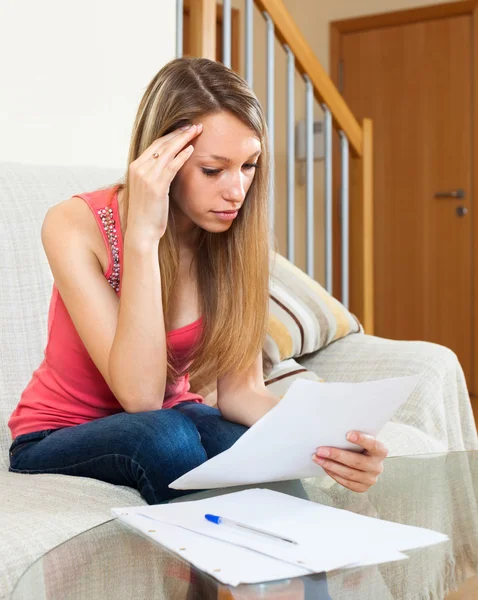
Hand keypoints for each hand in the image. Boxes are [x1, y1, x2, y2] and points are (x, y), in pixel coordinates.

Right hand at [127, 123, 202, 240]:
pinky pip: (171, 167)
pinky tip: (191, 149)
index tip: (183, 129)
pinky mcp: (156, 186)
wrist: (141, 231)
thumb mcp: (148, 191)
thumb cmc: (147, 214)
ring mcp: (146, 177)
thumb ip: (155, 177)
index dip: (170, 136)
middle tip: (194, 125)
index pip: (155, 145)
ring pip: (167, 152)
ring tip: (197, 131)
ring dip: (183, 139)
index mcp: (135, 168)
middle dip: (179, 133)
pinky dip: (181, 156)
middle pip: (161, 144)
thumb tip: (168, 169)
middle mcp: (139, 169)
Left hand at [312, 431, 387, 492]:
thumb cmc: (361, 448)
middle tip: (320, 450)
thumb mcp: (362, 440)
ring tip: (317, 458)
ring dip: (330, 465)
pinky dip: (333, 474)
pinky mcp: (362, 487)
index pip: (373, 444)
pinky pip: (346, 482)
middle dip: (336, 455)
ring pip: (349, 473)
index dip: (361, 439)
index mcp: (380, 451)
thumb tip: (333, 432)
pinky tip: (324, 467)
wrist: (367, 462)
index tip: (348, 434)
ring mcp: (370, 479)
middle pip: (356, 461)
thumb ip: (353, 438)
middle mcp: (377, 466)